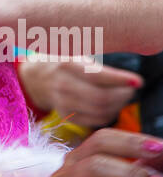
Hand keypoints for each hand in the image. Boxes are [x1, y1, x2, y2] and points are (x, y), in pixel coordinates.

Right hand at [18, 52, 140, 125]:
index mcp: (67, 64)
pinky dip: (109, 115)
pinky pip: (95, 120)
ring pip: (100, 111)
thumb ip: (100, 67)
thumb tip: (130, 80)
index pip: (97, 75)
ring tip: (124, 96)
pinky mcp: (66, 116)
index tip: (138, 81)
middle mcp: (63, 84)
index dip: (120, 79)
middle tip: (132, 89)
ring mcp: (63, 103)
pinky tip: (112, 106)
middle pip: (101, 97)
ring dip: (118, 106)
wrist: (37, 78)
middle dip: (123, 95)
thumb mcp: (78, 56)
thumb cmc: (66, 64)